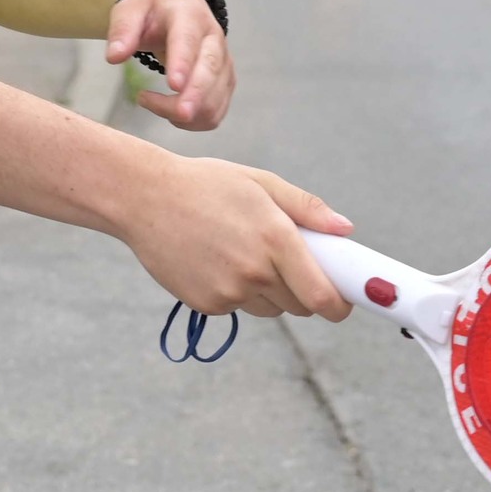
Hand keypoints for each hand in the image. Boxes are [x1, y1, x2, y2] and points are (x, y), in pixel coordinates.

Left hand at [104, 0, 232, 129]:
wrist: (179, 3)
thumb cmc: (152, 8)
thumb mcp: (130, 9)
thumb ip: (122, 30)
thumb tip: (114, 57)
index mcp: (189, 15)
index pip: (188, 40)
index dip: (183, 62)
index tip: (173, 85)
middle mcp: (213, 38)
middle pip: (211, 71)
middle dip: (196, 96)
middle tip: (177, 115)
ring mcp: (223, 62)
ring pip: (214, 97)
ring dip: (186, 113)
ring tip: (150, 102)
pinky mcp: (224, 82)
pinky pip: (215, 112)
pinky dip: (194, 122)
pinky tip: (171, 113)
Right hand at [118, 155, 354, 320]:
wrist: (144, 198)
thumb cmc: (207, 184)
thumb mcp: (261, 183)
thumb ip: (307, 209)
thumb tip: (346, 230)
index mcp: (275, 237)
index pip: (321, 295)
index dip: (339, 304)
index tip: (344, 302)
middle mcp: (255, 271)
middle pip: (300, 305)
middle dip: (304, 289)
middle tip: (289, 261)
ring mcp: (228, 293)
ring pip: (271, 308)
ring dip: (270, 291)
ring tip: (244, 250)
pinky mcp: (207, 305)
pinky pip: (239, 307)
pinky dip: (238, 292)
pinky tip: (218, 260)